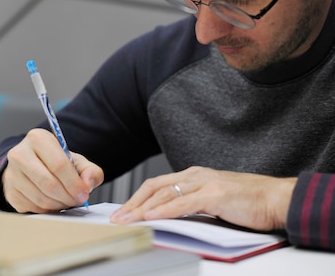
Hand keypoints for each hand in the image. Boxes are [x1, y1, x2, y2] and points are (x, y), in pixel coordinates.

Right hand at [2, 128, 103, 212]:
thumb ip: (90, 170)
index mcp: (37, 139)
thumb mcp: (75, 160)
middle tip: (77, 200)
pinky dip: (47, 209)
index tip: (84, 193)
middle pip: (48, 183)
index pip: (58, 164)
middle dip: (67, 196)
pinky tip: (53, 202)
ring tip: (66, 200)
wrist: (30, 166)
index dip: (74, 183)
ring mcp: (11, 174)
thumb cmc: (54, 162)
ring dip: (59, 204)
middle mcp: (19, 154)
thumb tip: (88, 184)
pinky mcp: (9, 192)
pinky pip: (33, 208)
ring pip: (41, 198)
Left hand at [109, 166, 296, 230]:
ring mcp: (204, 183)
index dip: (137, 198)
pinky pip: (183, 203)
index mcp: (193, 176)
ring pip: (165, 193)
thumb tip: (168, 217)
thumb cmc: (248, 202)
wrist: (277, 198)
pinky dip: (165, 210)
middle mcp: (195, 175)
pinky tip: (152, 217)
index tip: (123, 212)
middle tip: (117, 218)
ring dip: (143, 208)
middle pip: (154, 187)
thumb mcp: (213, 201)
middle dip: (133, 203)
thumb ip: (192, 205)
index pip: (157, 185)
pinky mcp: (215, 194)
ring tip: (128, 219)